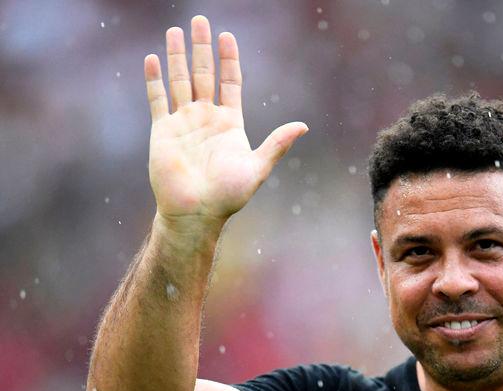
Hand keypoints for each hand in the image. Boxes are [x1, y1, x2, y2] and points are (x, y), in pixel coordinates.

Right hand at [144, 15, 306, 224]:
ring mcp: (183, 122)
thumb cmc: (228, 195)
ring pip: (179, 81)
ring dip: (178, 56)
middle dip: (202, 47)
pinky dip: (154, 80)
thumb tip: (304, 126)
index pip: (230, 82)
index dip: (228, 59)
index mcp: (230, 123)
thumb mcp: (258, 167)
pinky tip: (153, 59)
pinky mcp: (162, 131)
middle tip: (200, 20)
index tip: (227, 36)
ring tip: (176, 30)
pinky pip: (157, 100)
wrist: (196, 213)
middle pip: (204, 74)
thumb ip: (277, 144)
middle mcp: (206, 118)